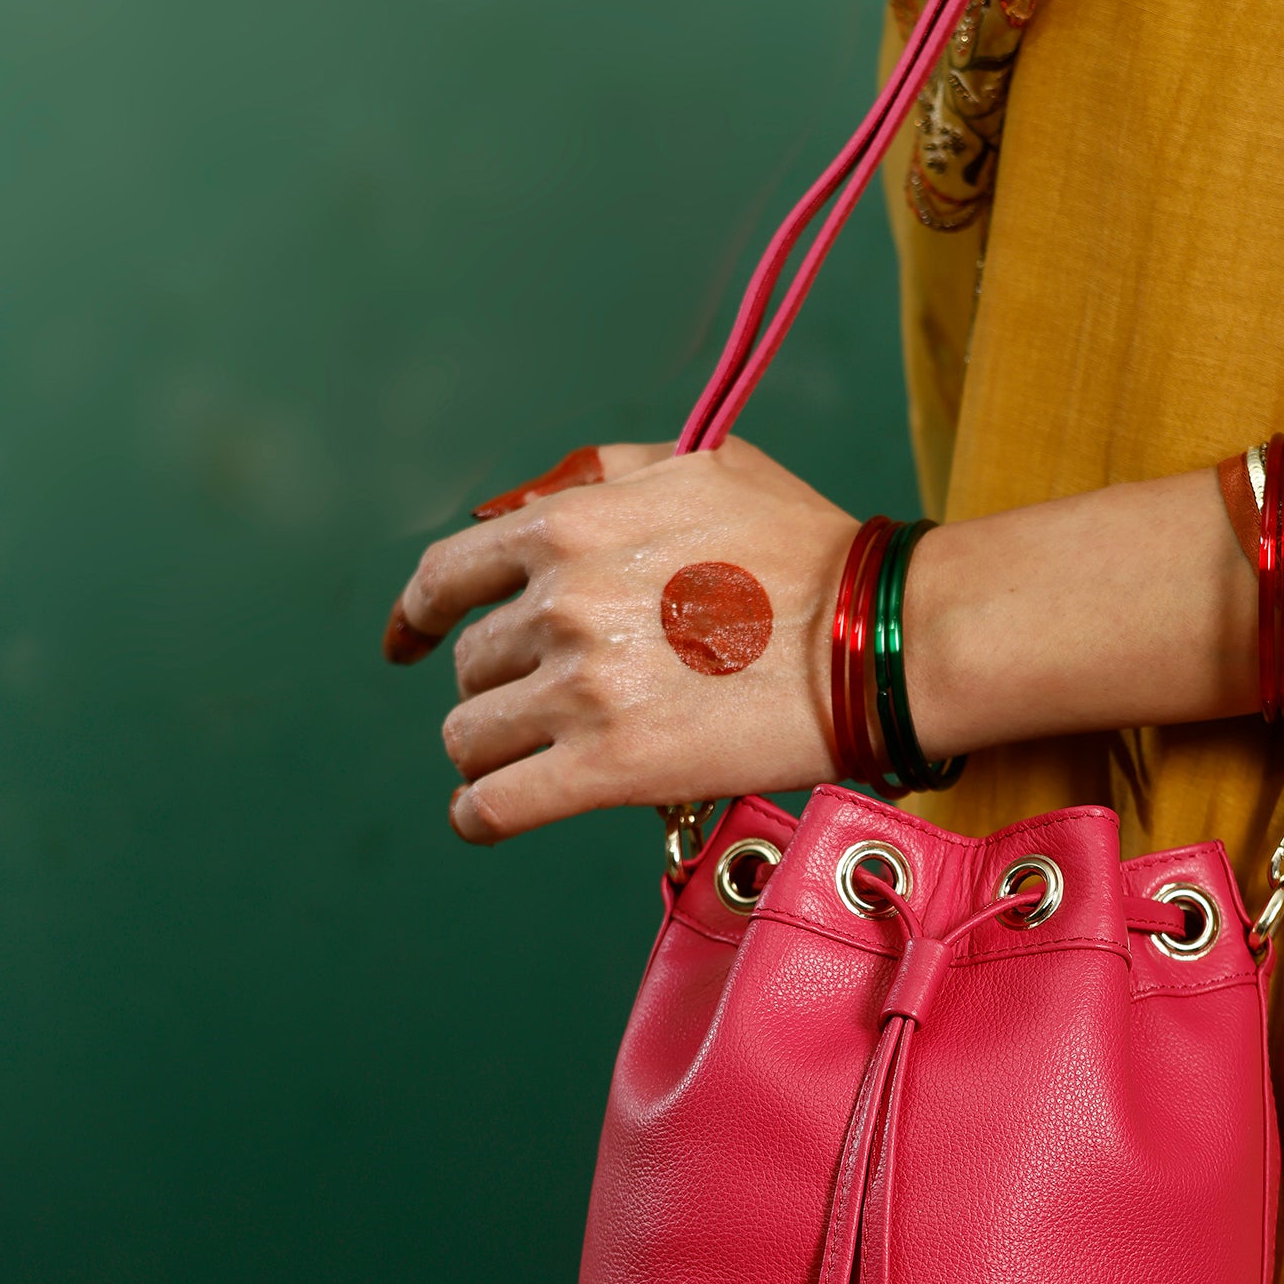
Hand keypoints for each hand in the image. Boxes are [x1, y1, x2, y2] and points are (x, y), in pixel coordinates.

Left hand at [382, 441, 1257, 844]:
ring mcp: (580, 687)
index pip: (448, 575)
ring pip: (471, 737)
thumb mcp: (700, 465)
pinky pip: (493, 805)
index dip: (419, 616)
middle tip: (556, 711)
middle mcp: (561, 602)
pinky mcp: (609, 767)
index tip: (408, 643)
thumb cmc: (807, 552)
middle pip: (471, 665)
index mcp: (570, 526)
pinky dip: (479, 817)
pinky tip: (489, 819)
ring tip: (539, 763)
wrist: (875, 637)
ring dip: (494, 753)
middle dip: (502, 688)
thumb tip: (533, 507)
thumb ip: (604, 478)